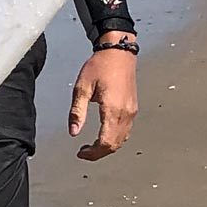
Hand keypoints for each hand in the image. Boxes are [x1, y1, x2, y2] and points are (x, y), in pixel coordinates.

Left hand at [69, 46, 138, 160]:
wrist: (119, 52)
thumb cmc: (99, 66)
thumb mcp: (82, 88)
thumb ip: (77, 112)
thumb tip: (73, 132)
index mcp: (113, 109)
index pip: (106, 142)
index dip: (93, 153)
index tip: (80, 153)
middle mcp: (126, 113)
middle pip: (115, 144)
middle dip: (99, 153)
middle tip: (83, 152)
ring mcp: (132, 111)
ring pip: (122, 139)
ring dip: (107, 147)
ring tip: (91, 146)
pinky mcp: (133, 108)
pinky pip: (126, 131)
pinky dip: (115, 139)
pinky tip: (103, 136)